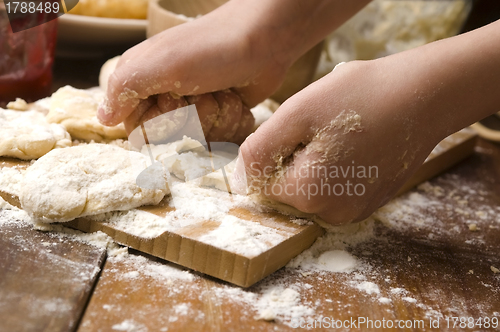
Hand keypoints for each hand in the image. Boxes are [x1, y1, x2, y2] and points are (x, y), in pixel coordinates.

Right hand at [97, 0, 370, 142]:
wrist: (265, 40)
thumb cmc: (210, 50)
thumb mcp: (159, 65)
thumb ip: (123, 89)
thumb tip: (102, 120)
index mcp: (143, 77)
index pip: (134, 126)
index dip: (154, 123)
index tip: (170, 101)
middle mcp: (165, 92)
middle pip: (167, 135)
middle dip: (186, 120)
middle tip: (197, 92)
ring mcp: (194, 102)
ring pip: (194, 137)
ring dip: (209, 119)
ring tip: (219, 92)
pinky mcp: (218, 110)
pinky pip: (216, 134)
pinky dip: (226, 120)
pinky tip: (233, 99)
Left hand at [233, 60, 442, 224]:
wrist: (423, 96)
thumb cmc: (359, 97)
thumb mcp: (296, 114)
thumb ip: (260, 151)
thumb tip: (239, 181)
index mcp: (308, 195)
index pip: (265, 182)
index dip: (278, 150)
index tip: (304, 128)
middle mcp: (331, 214)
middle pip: (289, 188)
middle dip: (296, 158)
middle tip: (325, 129)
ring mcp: (354, 211)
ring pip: (312, 188)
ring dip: (317, 162)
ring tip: (343, 136)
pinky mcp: (370, 202)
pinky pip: (335, 189)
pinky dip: (337, 168)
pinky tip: (357, 145)